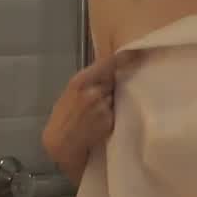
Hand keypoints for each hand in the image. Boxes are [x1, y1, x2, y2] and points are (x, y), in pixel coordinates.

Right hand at [42, 49, 137, 182]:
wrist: (61, 144)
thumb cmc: (62, 117)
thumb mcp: (69, 94)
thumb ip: (87, 82)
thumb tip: (107, 72)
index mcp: (81, 81)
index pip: (107, 64)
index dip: (123, 58)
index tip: (135, 53)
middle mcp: (94, 92)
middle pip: (113, 81)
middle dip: (111, 86)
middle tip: (101, 95)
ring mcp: (102, 107)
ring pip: (115, 98)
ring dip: (111, 102)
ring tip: (96, 112)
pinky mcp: (109, 121)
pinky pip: (115, 114)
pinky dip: (111, 116)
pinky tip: (99, 123)